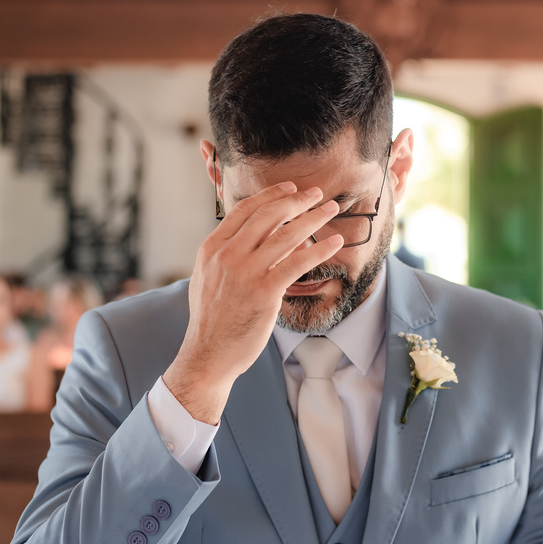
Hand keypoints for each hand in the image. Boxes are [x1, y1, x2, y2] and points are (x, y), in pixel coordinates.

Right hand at [163, 182, 343, 423]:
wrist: (207, 354)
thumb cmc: (212, 318)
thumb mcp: (208, 277)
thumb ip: (229, 253)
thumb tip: (262, 236)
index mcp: (211, 248)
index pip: (244, 210)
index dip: (271, 195)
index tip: (290, 189)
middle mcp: (227, 255)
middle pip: (267, 216)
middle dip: (296, 200)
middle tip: (316, 194)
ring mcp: (246, 273)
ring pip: (286, 235)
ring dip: (313, 217)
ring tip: (330, 209)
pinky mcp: (265, 292)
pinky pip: (297, 263)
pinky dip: (319, 249)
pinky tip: (335, 242)